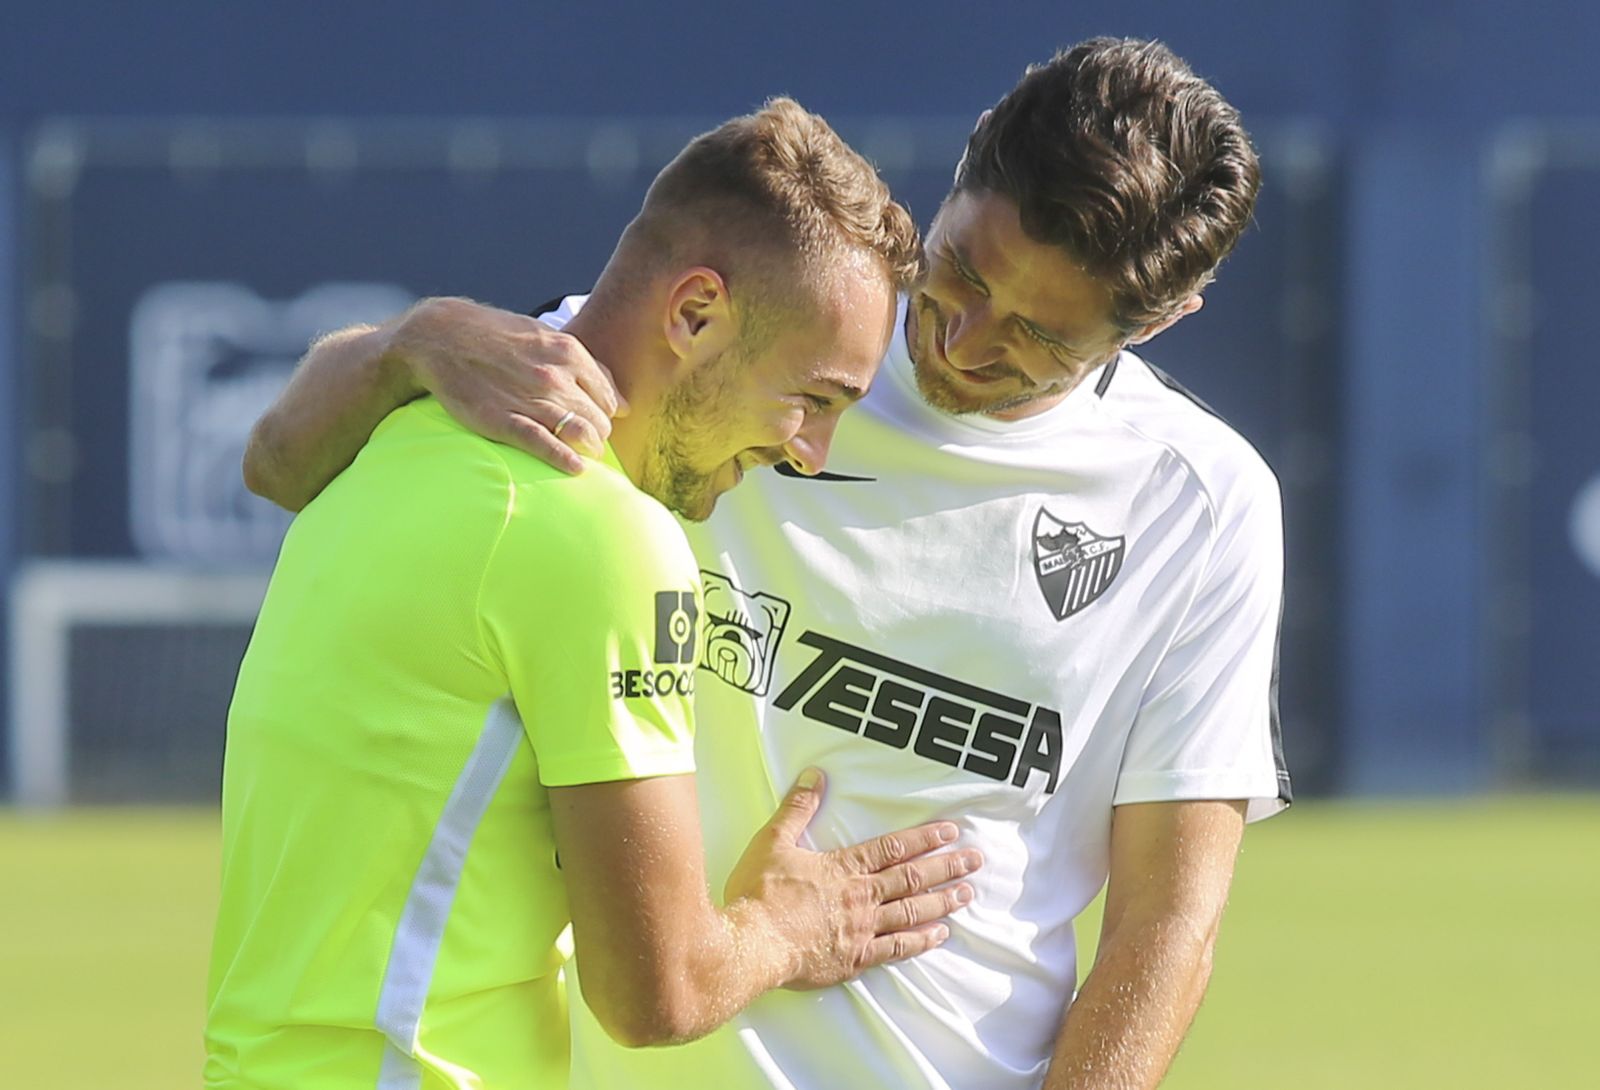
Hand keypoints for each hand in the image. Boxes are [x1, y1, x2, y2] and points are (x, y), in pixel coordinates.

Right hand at [386, 297, 625, 473]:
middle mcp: (553, 375)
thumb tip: (622, 403)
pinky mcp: (502, 420)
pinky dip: (564, 459)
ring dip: (588, 449)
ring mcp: (528, 398)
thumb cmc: (497, 336)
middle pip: (597, 419)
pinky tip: (575, 468)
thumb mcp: (545, 336)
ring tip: (585, 455)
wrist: (439, 337)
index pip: (607, 398)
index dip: (606, 415)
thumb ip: (587, 366)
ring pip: (578, 433)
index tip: (596, 422)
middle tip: (591, 443)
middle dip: (599, 435)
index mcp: (568, 352)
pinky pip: (543, 444)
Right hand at [723, 769, 981, 990]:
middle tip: (975, 861)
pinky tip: (940, 935)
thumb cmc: (760, 892)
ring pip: (912, 912)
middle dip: (947, 868)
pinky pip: (897, 949)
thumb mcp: (773, 840)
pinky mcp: (855, 958)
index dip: (924, 839)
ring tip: (967, 894)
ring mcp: (861, 929)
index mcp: (844, 867)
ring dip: (942, 901)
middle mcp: (861, 896)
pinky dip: (921, 941)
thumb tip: (816, 776)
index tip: (951, 833)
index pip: (893, 848)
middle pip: (912, 878)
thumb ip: (798, 808)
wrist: (752, 943)